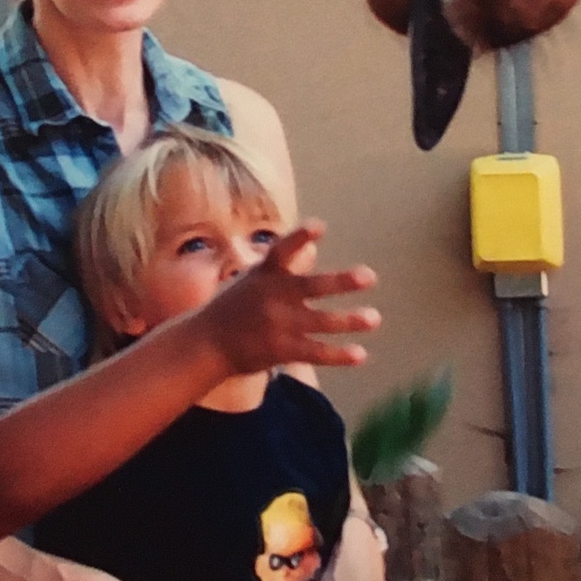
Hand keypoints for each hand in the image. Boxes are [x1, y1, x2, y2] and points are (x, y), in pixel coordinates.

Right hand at [199, 222, 377, 375]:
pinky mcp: (281, 349)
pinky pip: (315, 351)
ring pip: (321, 321)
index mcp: (265, 274)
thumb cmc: (232, 307)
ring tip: (374, 318)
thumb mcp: (251, 280)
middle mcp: (274, 296)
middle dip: (341, 281)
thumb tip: (307, 247)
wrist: (206, 343)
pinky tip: (360, 354)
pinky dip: (338, 354)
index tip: (320, 226)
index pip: (283, 250)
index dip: (300, 237)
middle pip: (312, 286)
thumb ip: (279, 268)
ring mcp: (279, 324)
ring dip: (349, 320)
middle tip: (369, 276)